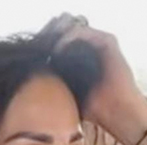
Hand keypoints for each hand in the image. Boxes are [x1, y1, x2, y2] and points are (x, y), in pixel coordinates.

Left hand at [41, 14, 146, 144]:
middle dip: (49, 39)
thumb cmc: (94, 109)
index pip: (59, 45)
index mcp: (81, 60)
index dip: (44, 47)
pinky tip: (58, 48)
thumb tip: (28, 85)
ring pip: (73, 31)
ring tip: (45, 48)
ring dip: (56, 36)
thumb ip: (53, 87)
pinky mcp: (108, 42)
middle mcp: (91, 49)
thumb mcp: (67, 97)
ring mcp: (99, 45)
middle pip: (65, 35)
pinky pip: (85, 32)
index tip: (29, 56)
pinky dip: (70, 37)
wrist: (118, 112)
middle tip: (35, 48)